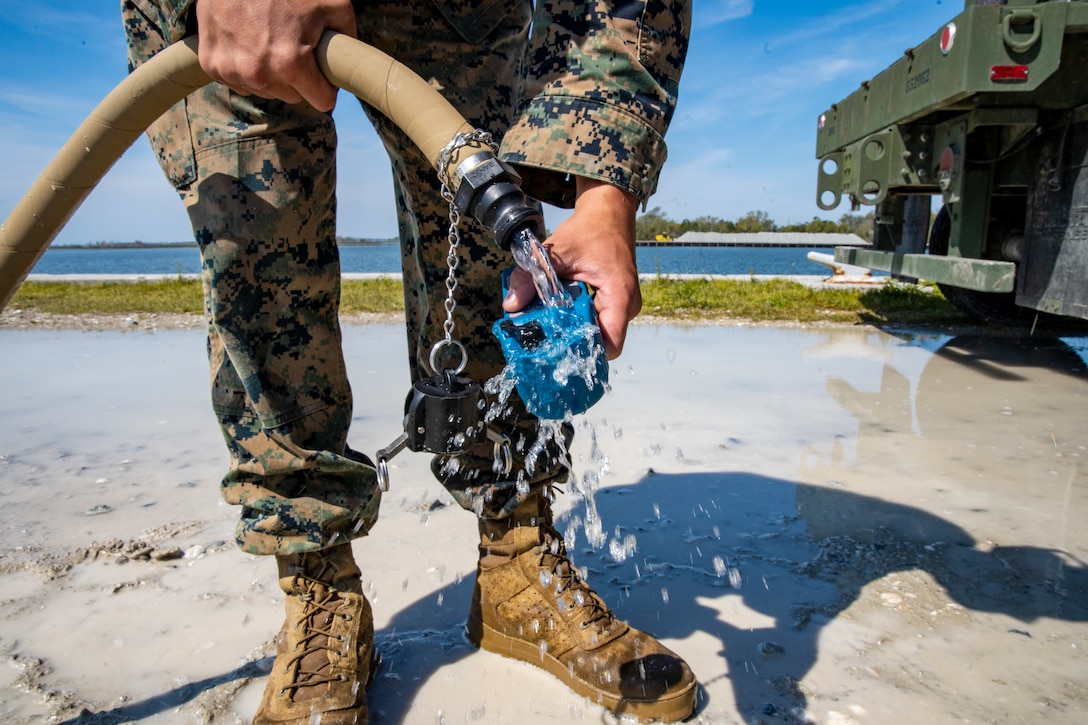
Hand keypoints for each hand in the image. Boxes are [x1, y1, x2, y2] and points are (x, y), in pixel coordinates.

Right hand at [194, 0, 356, 111]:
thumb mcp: (332, 4)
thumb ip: (348, 38)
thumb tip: (350, 63)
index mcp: (290, 63)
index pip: (322, 101)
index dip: (326, 86)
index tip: (323, 71)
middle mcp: (259, 73)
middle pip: (293, 97)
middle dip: (299, 79)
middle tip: (294, 46)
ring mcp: (231, 71)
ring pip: (266, 91)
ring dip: (271, 74)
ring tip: (270, 40)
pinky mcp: (212, 65)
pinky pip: (239, 82)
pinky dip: (245, 67)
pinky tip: (248, 42)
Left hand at [503, 178, 641, 358]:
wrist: (608, 211)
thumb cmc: (591, 229)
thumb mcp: (556, 251)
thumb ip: (531, 277)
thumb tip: (511, 305)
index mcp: (620, 295)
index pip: (610, 344)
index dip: (585, 352)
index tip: (557, 349)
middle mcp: (627, 305)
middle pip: (600, 340)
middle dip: (571, 340)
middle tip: (543, 336)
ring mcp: (622, 304)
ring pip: (596, 329)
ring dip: (573, 326)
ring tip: (548, 319)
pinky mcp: (614, 301)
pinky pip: (595, 318)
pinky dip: (576, 315)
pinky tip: (559, 308)